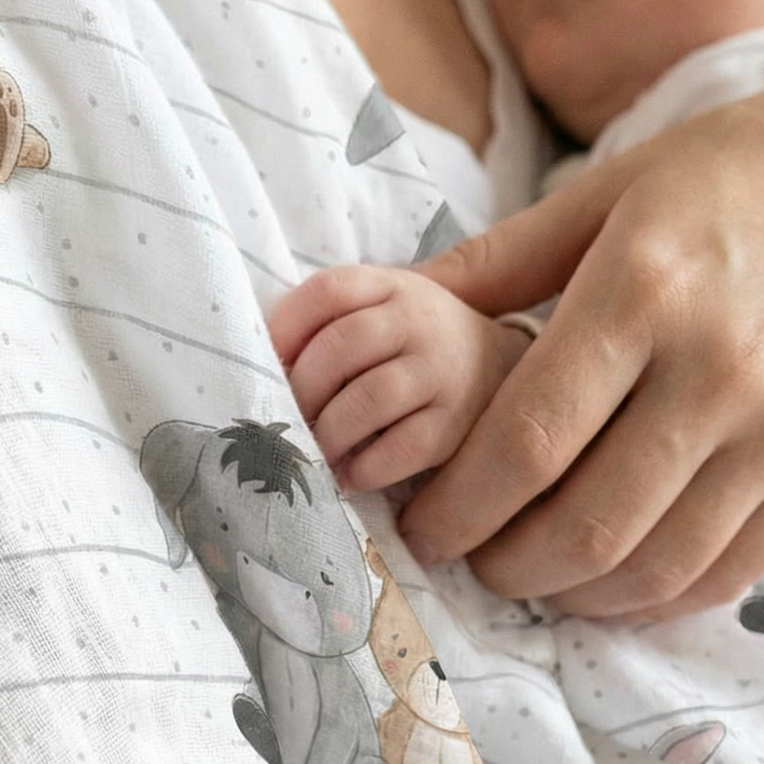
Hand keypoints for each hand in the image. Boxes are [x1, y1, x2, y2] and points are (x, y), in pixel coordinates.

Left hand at [270, 264, 532, 491]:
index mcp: (390, 287)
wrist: (500, 368)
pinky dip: (366, 467)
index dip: (286, 328)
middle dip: (302, 390)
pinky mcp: (457, 424)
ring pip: (370, 398)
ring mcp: (442, 372)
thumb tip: (264, 365)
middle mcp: (419, 321)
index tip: (266, 366)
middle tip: (284, 421)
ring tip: (313, 452)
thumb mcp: (381, 310)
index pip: (329, 291)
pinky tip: (349, 476)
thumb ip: (329, 324)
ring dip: (329, 432)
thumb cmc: (413, 345)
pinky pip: (404, 448)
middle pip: (343, 346)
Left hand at [396, 56, 763, 619]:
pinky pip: (727, 572)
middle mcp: (720, 366)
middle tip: (468, 556)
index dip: (456, 507)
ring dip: (572, 595)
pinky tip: (611, 583)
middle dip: (503, 564)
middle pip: (586, 525)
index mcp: (644, 288)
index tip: (422, 524)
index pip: (526, 443)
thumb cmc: (729, 174)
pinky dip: (655, 599)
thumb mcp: (605, 190)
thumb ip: (493, 264)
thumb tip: (386, 303)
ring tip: (531, 573)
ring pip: (655, 567)